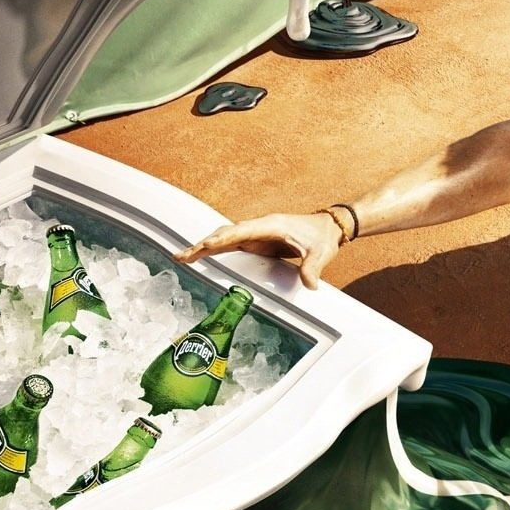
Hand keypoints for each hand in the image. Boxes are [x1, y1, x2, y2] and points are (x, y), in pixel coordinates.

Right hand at [176, 212, 343, 287]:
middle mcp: (259, 228)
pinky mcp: (256, 243)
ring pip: (225, 238)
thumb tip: (309, 284)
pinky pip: (232, 245)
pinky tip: (202, 257)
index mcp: (271, 225)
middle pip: (226, 234)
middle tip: (183, 255)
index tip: (206, 245)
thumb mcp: (321, 253)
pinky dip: (215, 250)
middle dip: (204, 244)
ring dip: (205, 247)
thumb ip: (313, 267)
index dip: (224, 238)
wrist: (327, 228)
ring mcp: (256, 235)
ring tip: (183, 257)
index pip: (242, 231)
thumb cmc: (322, 237)